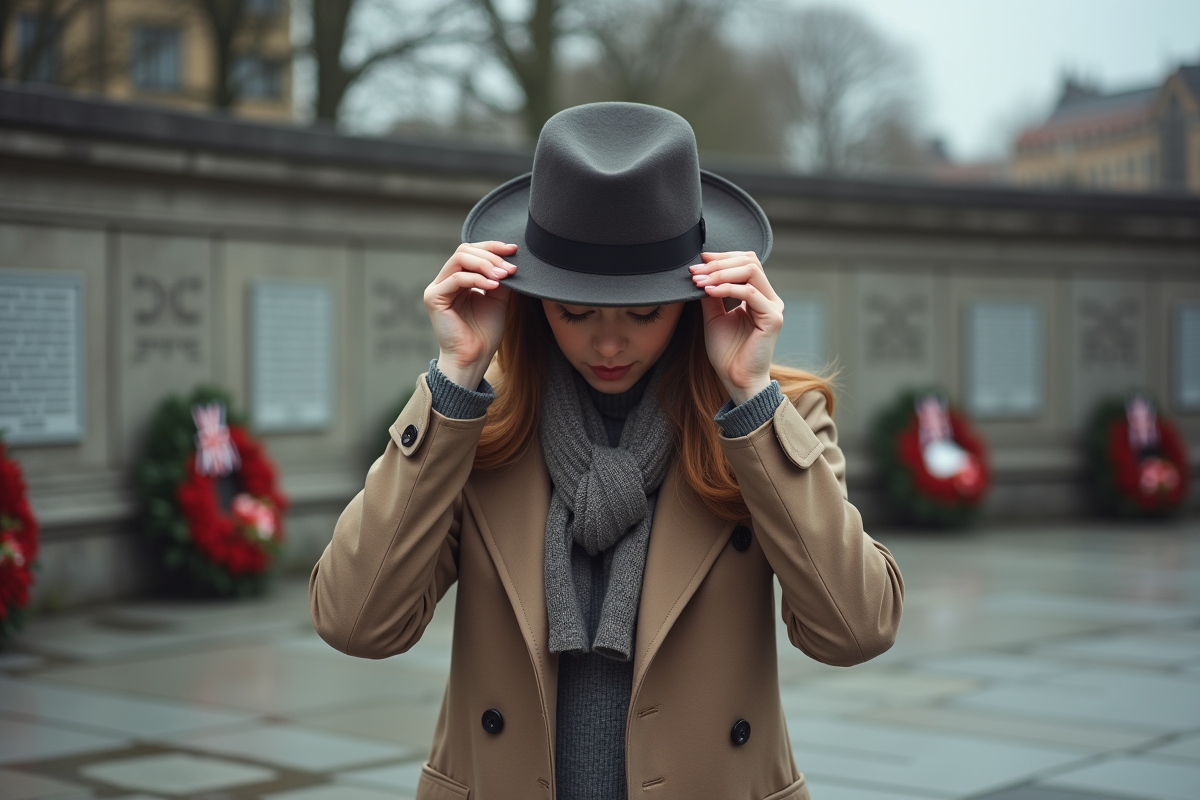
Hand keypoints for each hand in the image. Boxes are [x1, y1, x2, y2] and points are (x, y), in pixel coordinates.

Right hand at [424, 241, 517, 388]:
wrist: (474, 358)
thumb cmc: (484, 332)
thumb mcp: (497, 298)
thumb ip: (499, 277)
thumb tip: (508, 257)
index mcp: (458, 279)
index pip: (472, 251)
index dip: (493, 247)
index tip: (514, 249)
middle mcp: (445, 280)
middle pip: (465, 250)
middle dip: (491, 256)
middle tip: (510, 268)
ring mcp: (438, 288)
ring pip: (460, 259)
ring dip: (486, 265)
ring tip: (503, 276)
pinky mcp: (434, 298)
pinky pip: (457, 279)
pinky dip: (477, 279)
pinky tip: (493, 286)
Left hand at [690, 251, 782, 404]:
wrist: (736, 379)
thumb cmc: (727, 352)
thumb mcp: (714, 316)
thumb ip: (712, 294)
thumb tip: (701, 272)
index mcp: (758, 296)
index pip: (745, 262)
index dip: (722, 258)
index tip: (699, 262)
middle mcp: (769, 298)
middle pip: (749, 261)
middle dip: (719, 262)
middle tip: (697, 270)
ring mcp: (773, 307)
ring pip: (751, 271)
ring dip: (721, 273)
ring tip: (700, 281)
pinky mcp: (772, 318)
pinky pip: (750, 293)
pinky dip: (727, 288)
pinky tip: (709, 291)